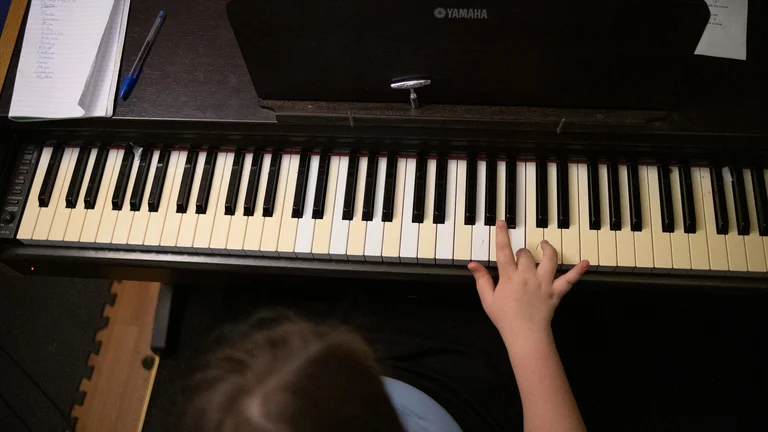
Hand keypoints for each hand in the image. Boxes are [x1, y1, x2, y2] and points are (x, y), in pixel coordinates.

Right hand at [469, 221, 588, 346]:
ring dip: (548, 249)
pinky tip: (585, 263)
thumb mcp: (487, 299)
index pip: (504, 251)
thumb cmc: (505, 319)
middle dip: (522, 252)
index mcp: (509, 277)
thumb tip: (473, 264)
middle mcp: (528, 276)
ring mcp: (544, 283)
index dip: (503, 235)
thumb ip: (481, 279)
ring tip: (544, 245)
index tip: (503, 223)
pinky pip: (569, 279)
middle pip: (526, 254)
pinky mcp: (556, 292)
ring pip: (549, 259)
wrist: (525, 335)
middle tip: (518, 256)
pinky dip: (578, 271)